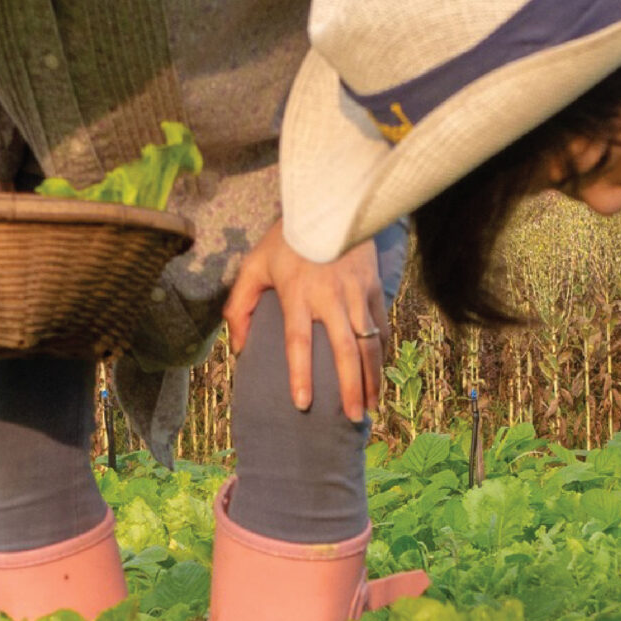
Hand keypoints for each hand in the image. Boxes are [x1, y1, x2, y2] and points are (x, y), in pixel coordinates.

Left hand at [224, 227, 385, 420]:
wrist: (329, 202)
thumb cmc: (286, 238)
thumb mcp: (254, 264)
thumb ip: (240, 305)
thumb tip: (238, 349)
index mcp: (298, 293)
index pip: (298, 341)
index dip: (300, 374)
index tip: (302, 404)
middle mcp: (331, 297)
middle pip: (344, 350)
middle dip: (349, 388)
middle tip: (353, 419)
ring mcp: (357, 292)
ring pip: (369, 342)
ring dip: (372, 377)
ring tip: (370, 406)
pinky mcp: (374, 286)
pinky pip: (381, 326)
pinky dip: (381, 354)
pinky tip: (379, 375)